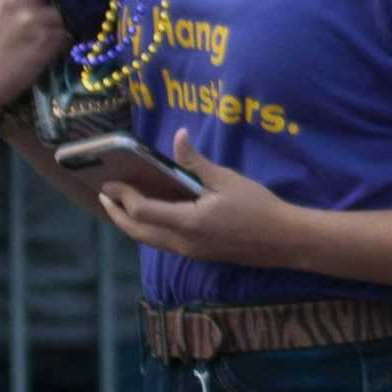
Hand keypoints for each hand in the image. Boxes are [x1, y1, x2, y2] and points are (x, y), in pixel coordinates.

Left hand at [99, 131, 300, 263]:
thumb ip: (197, 162)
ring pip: (149, 240)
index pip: (142, 210)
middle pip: (137, 232)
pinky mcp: (200, 254)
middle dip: (116, 215)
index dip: (122, 195)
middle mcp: (182, 242)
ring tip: (121, 208)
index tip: (109, 182)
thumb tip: (178, 136)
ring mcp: (190, 252)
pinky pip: (164, 243)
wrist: (286, 240)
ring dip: (131, 225)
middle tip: (105, 197)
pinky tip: (152, 218)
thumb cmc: (259, 207)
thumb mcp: (227, 180)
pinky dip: (149, 230)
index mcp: (187, 222)